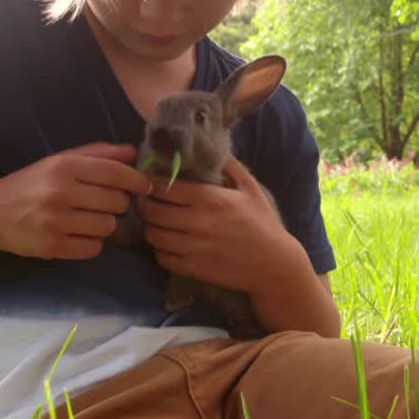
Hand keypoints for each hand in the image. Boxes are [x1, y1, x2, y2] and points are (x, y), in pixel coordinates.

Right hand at [0, 142, 150, 259]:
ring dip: (105, 223)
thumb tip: (134, 152)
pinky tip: (79, 233)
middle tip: (105, 202)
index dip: (137, 180)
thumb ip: (99, 154)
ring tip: (89, 218)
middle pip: (117, 202)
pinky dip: (92, 242)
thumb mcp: (62, 161)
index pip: (115, 173)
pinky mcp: (52, 246)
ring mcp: (55, 221)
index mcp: (64, 166)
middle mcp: (59, 192)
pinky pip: (94, 248)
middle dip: (118, 203)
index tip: (145, 186)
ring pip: (108, 226)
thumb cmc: (34, 183)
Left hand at [138, 157, 299, 293]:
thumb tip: (211, 149)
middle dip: (146, 205)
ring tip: (157, 223)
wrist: (273, 264)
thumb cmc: (262, 223)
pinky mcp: (191, 268)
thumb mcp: (251, 189)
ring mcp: (192, 247)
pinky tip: (169, 244)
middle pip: (152, 211)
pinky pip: (161, 257)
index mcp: (210, 199)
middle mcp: (197, 222)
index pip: (163, 187)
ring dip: (151, 227)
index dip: (151, 184)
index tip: (150, 183)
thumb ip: (230, 167)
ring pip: (152, 235)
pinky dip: (160, 249)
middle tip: (148, 202)